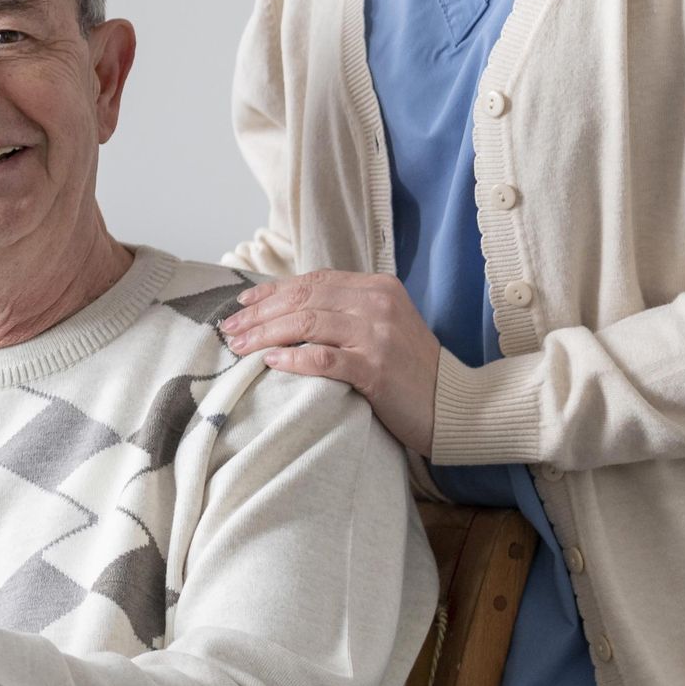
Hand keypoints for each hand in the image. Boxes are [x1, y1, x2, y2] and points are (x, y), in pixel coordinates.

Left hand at [218, 270, 441, 454]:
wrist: (454, 405)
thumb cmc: (410, 370)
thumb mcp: (382, 326)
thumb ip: (346, 311)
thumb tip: (288, 309)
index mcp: (378, 287)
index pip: (313, 280)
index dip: (273, 291)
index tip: (242, 305)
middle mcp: (378, 303)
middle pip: (304, 299)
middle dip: (260, 314)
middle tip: (230, 330)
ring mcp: (378, 334)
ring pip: (307, 323)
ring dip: (266, 334)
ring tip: (240, 347)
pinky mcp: (377, 368)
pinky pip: (324, 358)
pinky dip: (293, 358)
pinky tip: (271, 361)